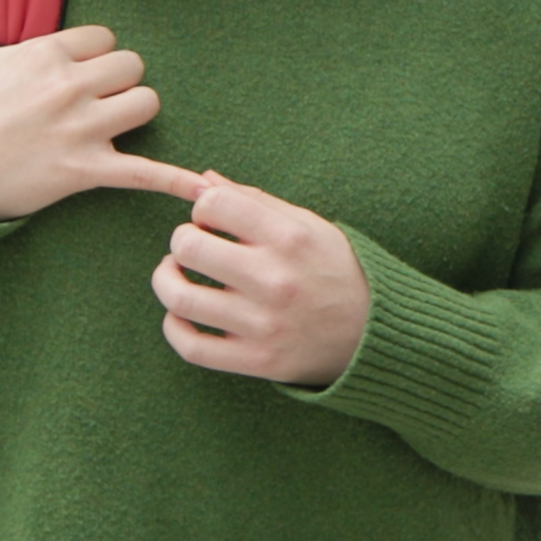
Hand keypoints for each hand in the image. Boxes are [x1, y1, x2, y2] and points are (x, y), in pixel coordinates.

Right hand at [0, 25, 201, 221]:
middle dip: (119, 81)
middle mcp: (69, 86)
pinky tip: (202, 190)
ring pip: (146, 103)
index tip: (78, 72)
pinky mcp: (84, 171)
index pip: (104, 38)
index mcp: (44, 53)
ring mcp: (80, 129)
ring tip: (113, 124)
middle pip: (132, 66)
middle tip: (97, 99)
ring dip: (133, 112)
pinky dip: (175, 181)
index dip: (94, 56)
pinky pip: (144, 172)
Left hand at [148, 172, 371, 387]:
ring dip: (166, 281)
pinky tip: (181, 314)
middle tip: (194, 247)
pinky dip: (174, 327)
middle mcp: (275, 280)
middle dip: (182, 241)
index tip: (213, 221)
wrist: (374, 335)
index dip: (204, 208)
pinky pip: (190, 346)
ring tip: (175, 275)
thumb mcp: (308, 226)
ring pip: (179, 297)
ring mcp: (263, 324)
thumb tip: (202, 180)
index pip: (213, 204)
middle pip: (187, 247)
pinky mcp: (255, 360)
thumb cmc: (337, 271)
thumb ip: (254, 202)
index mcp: (289, 238)